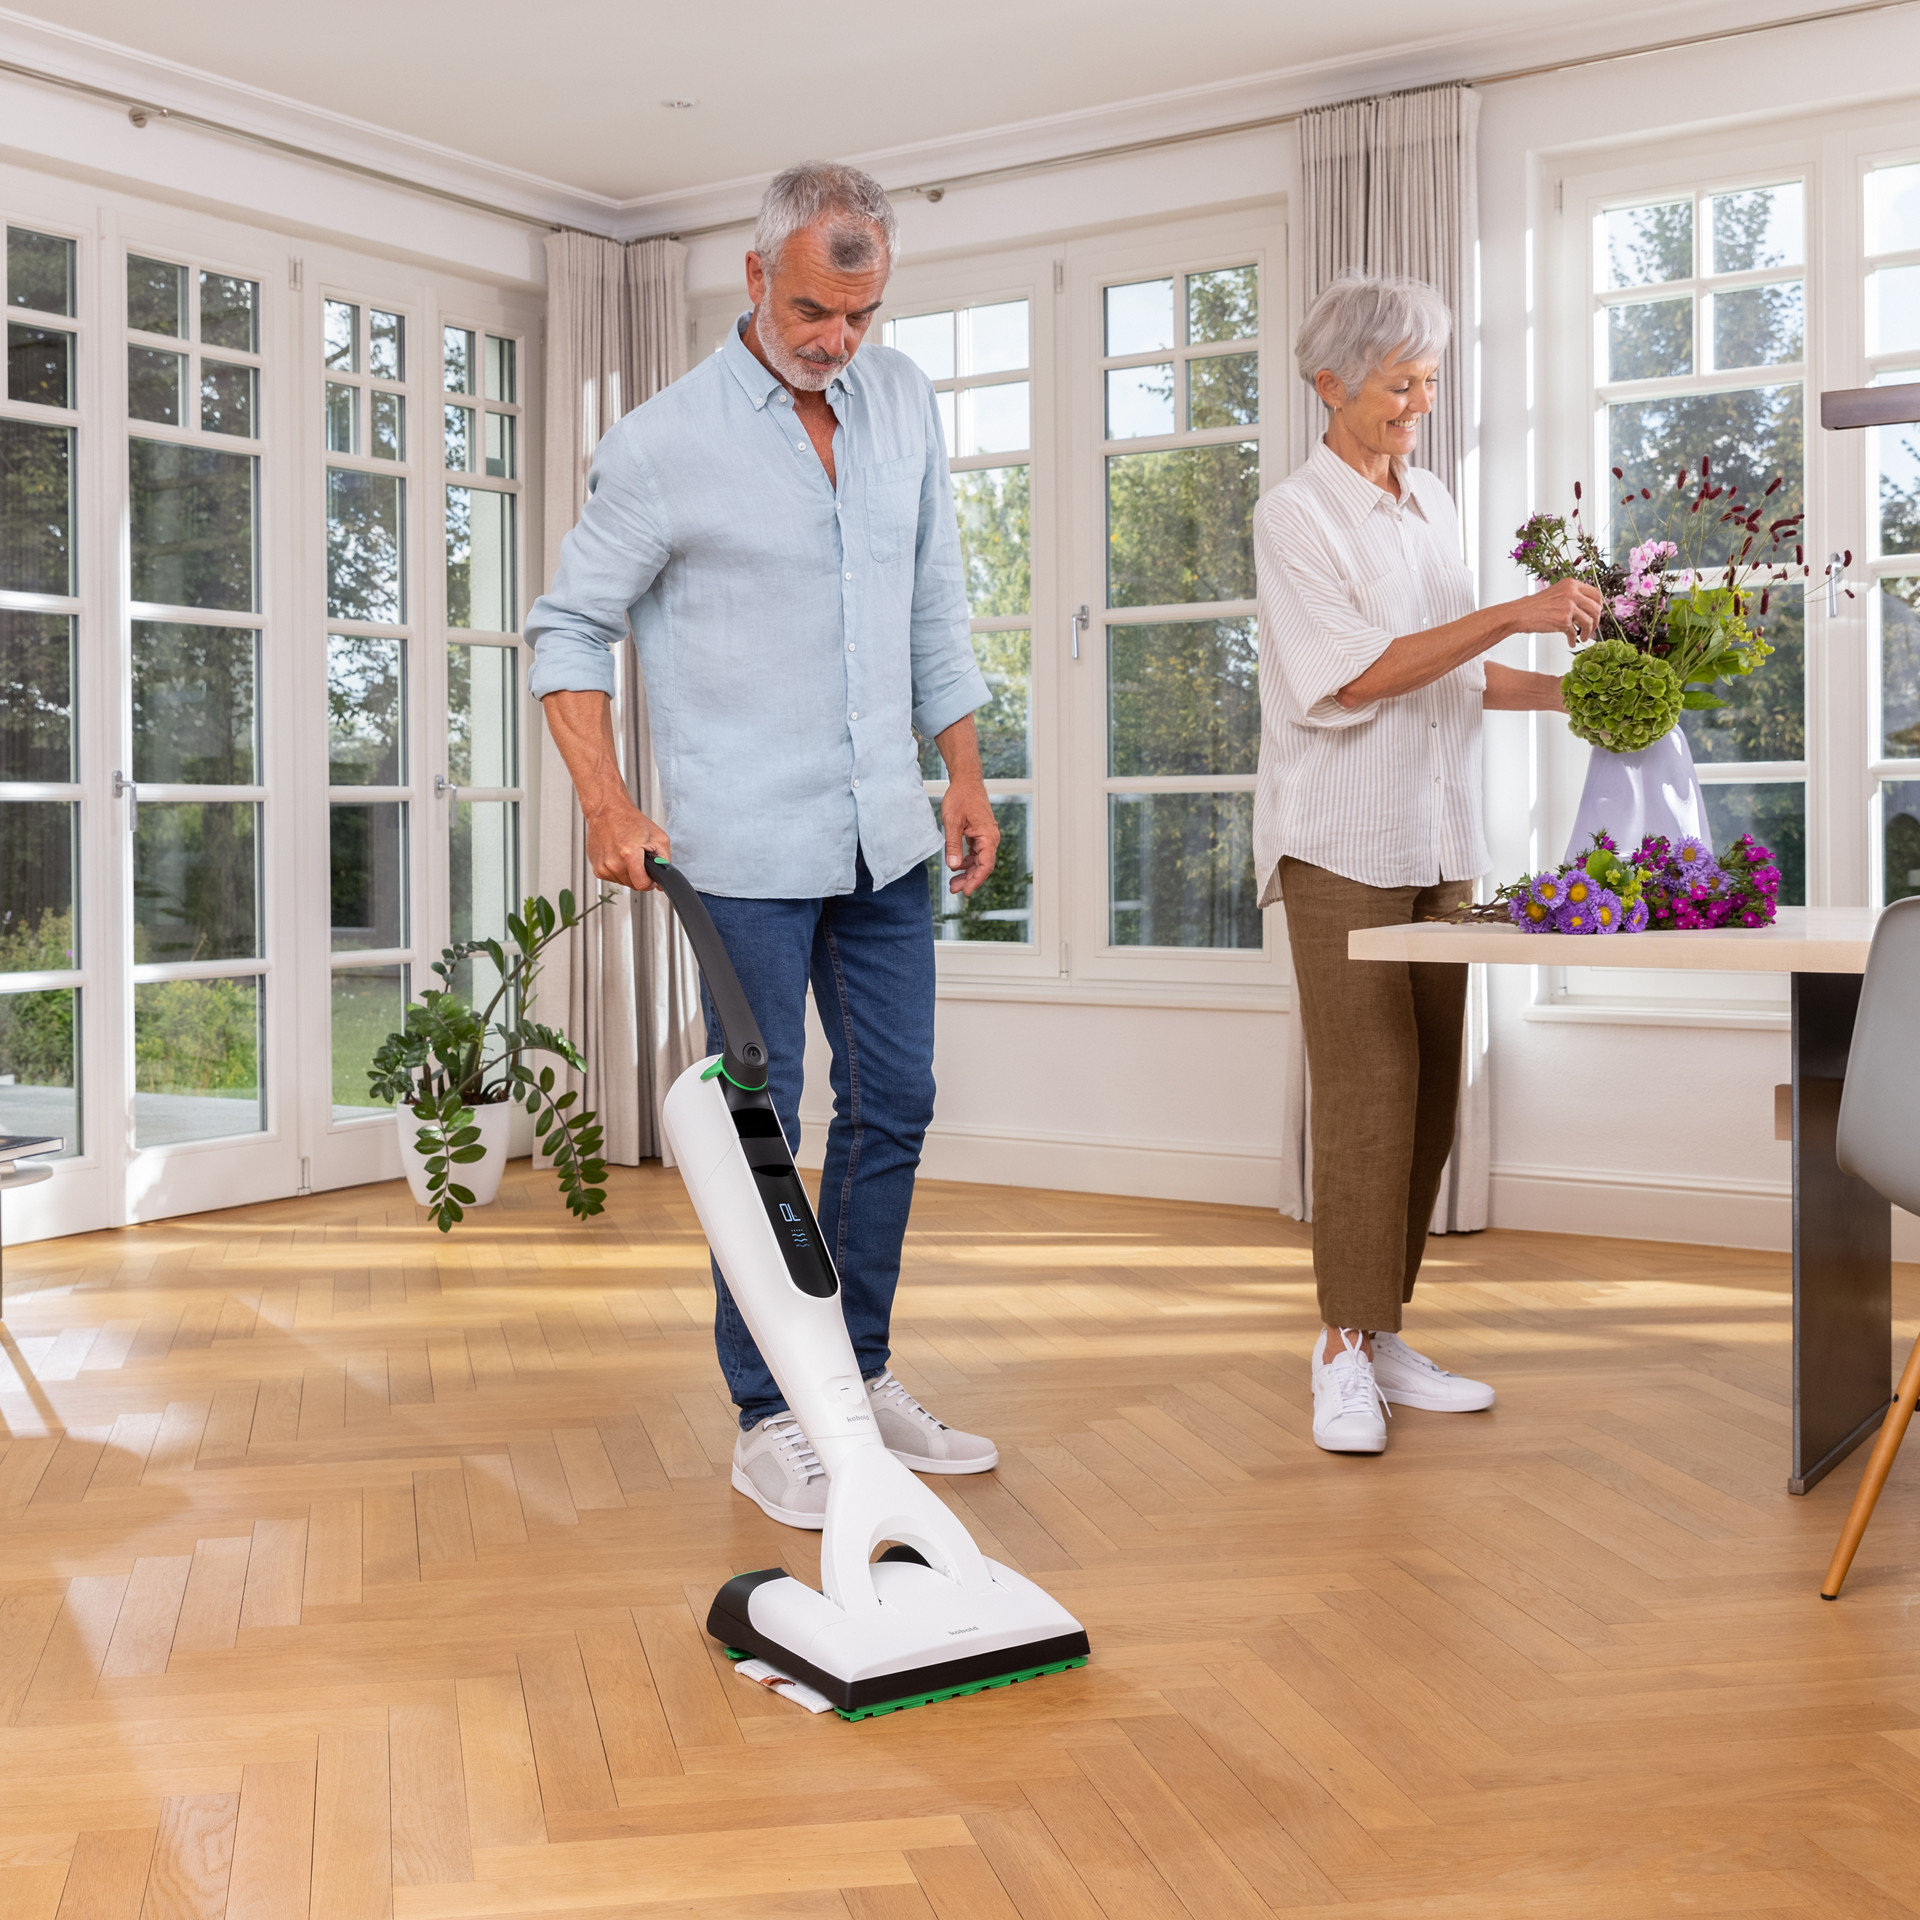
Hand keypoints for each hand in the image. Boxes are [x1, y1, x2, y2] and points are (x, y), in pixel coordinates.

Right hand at [584, 796, 670, 891]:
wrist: (607, 811)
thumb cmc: (630, 821)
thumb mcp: (659, 838)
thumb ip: (665, 862)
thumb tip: (661, 882)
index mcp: (629, 854)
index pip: (642, 885)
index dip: (650, 882)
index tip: (651, 875)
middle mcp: (613, 863)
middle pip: (633, 885)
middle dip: (640, 875)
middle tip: (639, 858)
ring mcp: (603, 867)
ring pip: (624, 883)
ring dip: (629, 873)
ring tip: (628, 855)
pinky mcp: (596, 869)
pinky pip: (613, 878)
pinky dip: (619, 870)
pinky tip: (618, 856)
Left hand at [940, 777, 999, 896]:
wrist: (966, 780)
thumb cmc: (960, 797)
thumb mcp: (952, 822)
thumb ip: (953, 845)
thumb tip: (953, 867)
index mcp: (988, 836)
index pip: (985, 865)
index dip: (975, 880)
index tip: (965, 892)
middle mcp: (991, 838)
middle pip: (983, 866)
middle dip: (969, 879)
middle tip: (953, 889)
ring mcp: (986, 836)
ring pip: (979, 861)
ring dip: (967, 872)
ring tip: (953, 882)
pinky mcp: (980, 834)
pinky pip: (976, 853)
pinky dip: (967, 861)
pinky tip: (956, 866)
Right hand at [1516, 577, 1604, 643]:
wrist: (1519, 613)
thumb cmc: (1534, 606)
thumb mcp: (1556, 592)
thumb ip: (1572, 596)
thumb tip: (1587, 608)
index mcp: (1571, 584)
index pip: (1596, 594)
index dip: (1598, 606)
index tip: (1596, 614)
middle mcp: (1572, 593)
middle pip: (1596, 608)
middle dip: (1596, 621)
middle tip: (1591, 628)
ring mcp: (1568, 606)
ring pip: (1589, 622)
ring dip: (1587, 632)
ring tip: (1583, 637)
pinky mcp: (1563, 621)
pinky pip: (1575, 632)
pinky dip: (1573, 640)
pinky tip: (1571, 642)